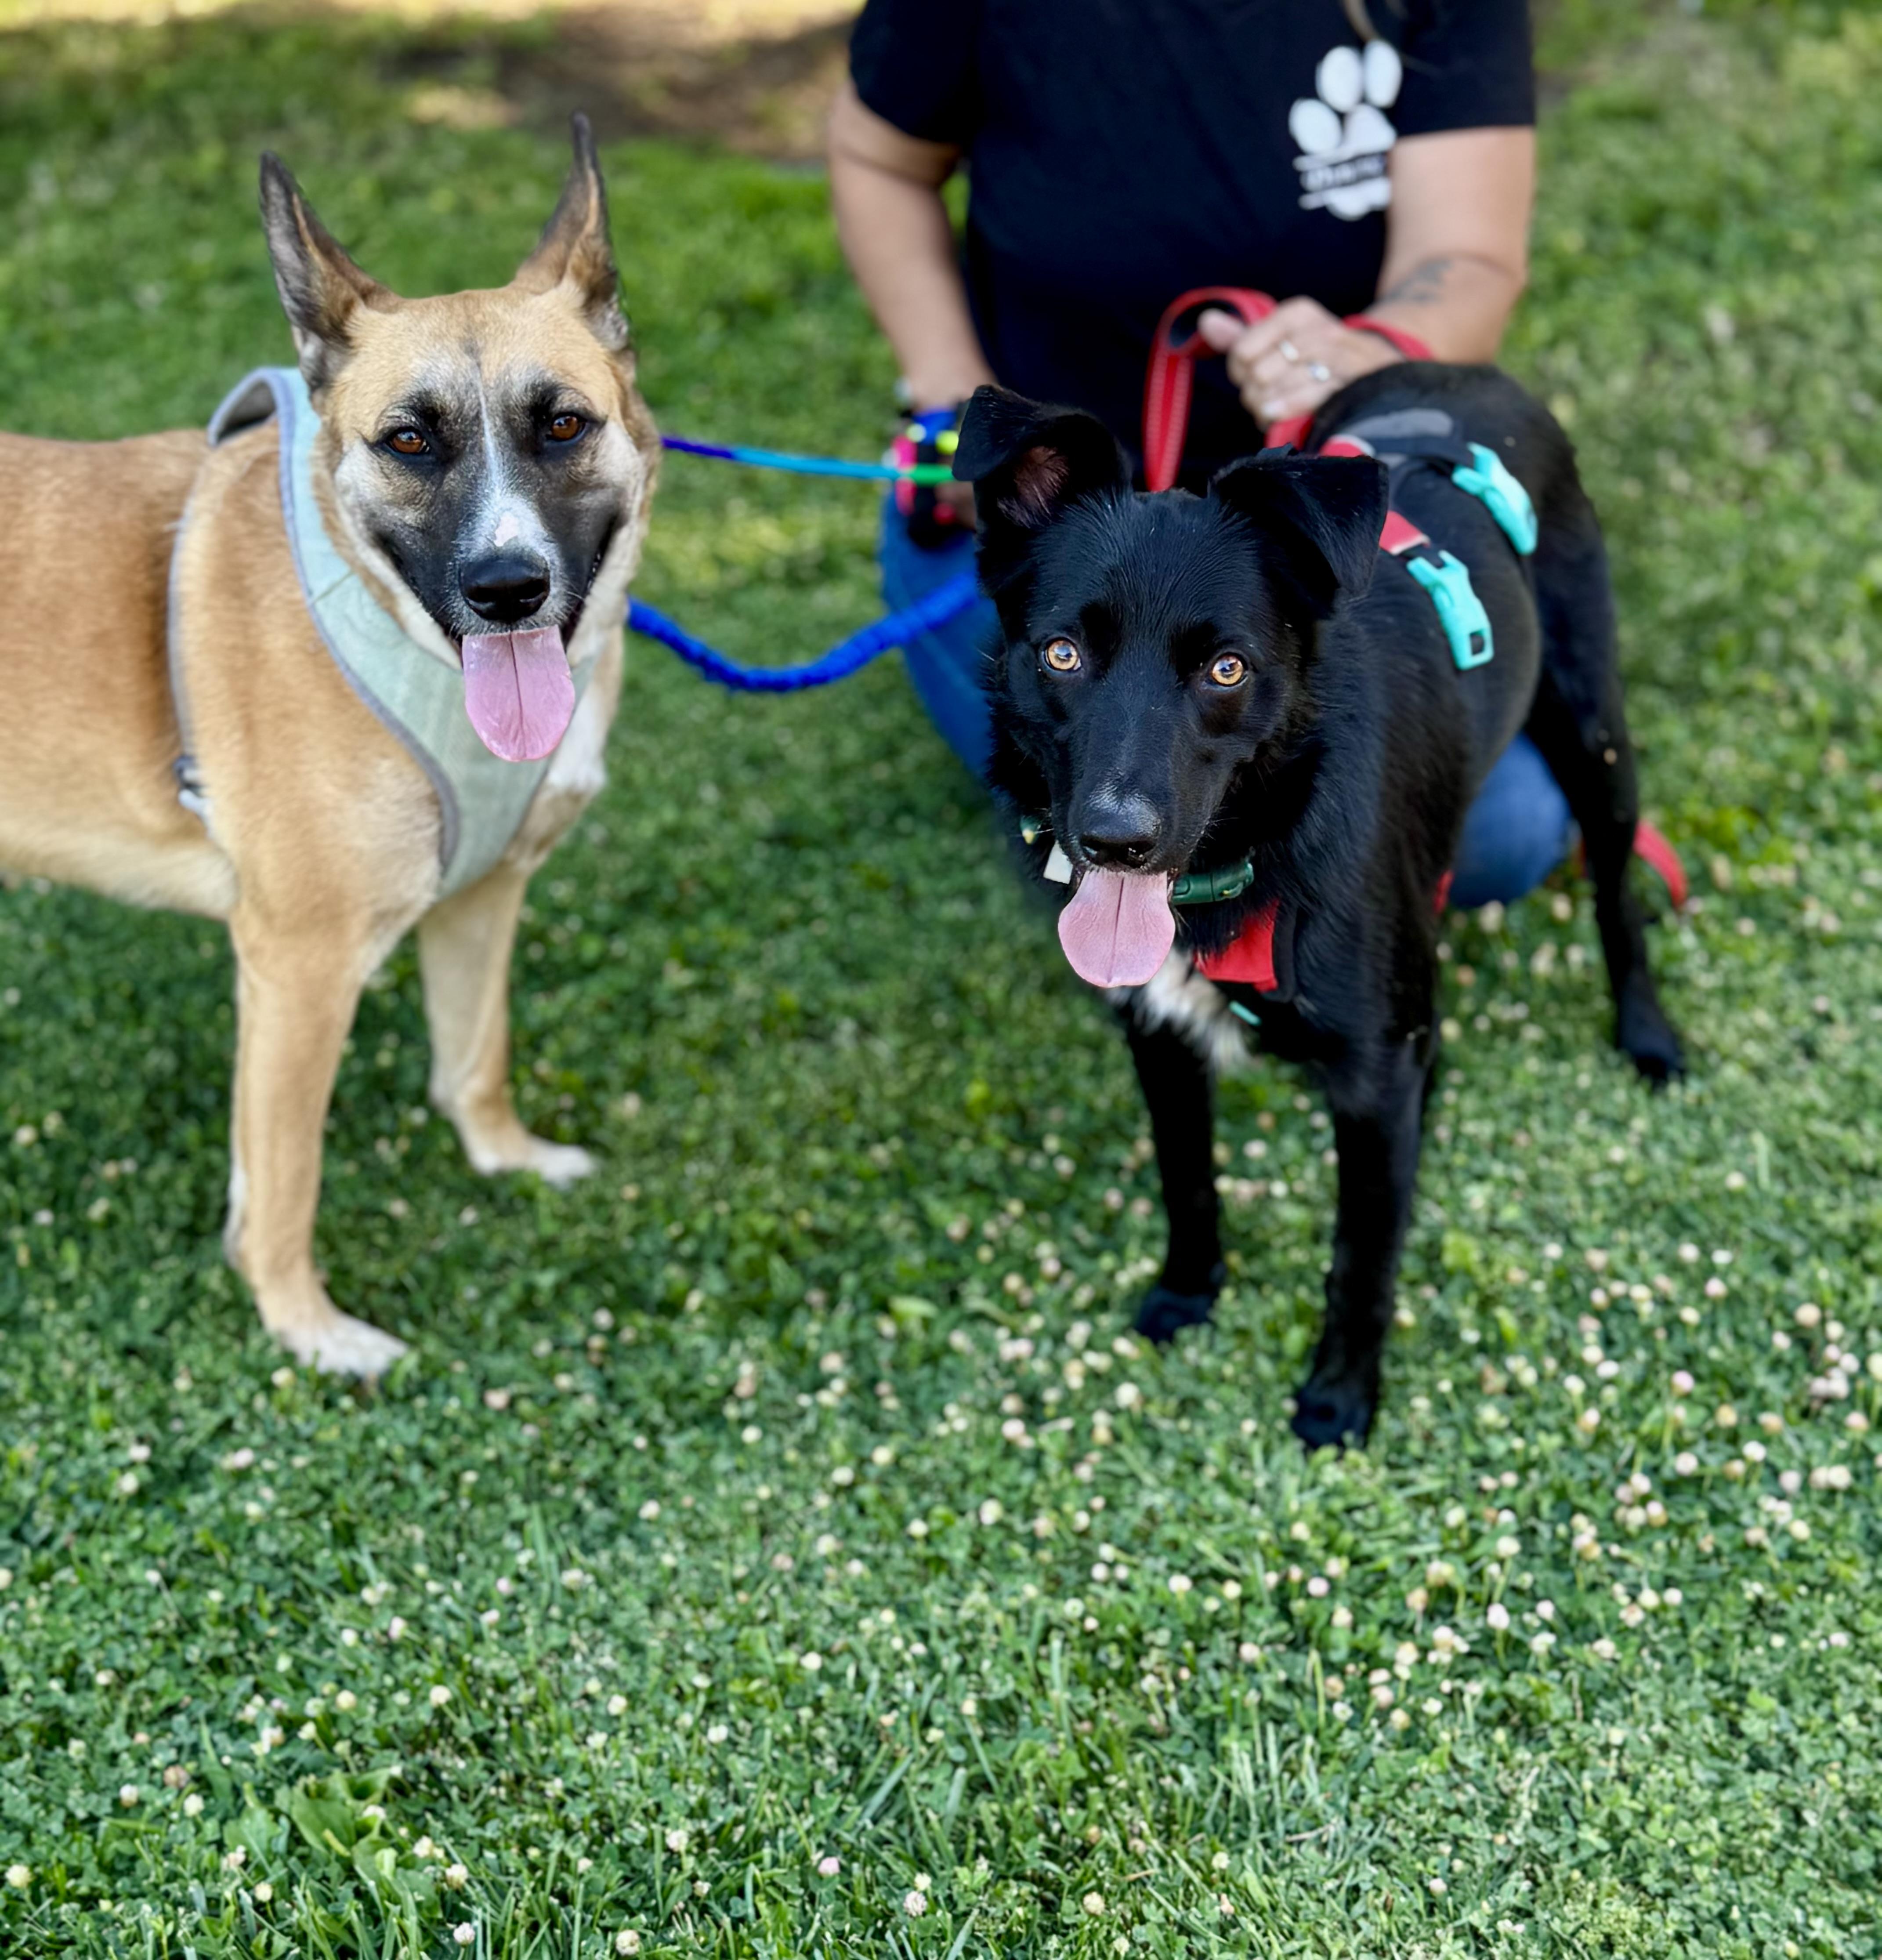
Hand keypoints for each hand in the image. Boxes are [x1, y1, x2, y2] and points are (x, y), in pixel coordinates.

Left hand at [1196, 298, 1403, 428]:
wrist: (1376, 368)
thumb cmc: (1314, 357)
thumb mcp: (1280, 340)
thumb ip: (1241, 335)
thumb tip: (1206, 320)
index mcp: (1298, 314)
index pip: (1243, 348)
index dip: (1239, 369)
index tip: (1248, 374)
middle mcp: (1320, 330)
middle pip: (1258, 372)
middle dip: (1254, 393)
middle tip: (1264, 395)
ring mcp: (1338, 360)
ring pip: (1277, 388)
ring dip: (1268, 407)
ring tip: (1274, 407)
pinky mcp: (1349, 388)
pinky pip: (1303, 402)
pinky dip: (1285, 413)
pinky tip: (1278, 416)